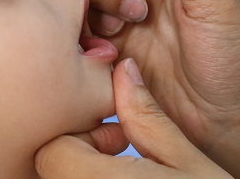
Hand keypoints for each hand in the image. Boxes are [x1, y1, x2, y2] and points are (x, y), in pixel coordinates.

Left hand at [35, 59, 230, 177]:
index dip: (81, 137)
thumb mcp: (188, 163)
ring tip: (121, 178)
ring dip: (83, 174)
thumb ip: (146, 118)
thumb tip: (124, 71)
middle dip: (79, 157)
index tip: (115, 141)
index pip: (52, 151)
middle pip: (51, 171)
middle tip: (120, 160)